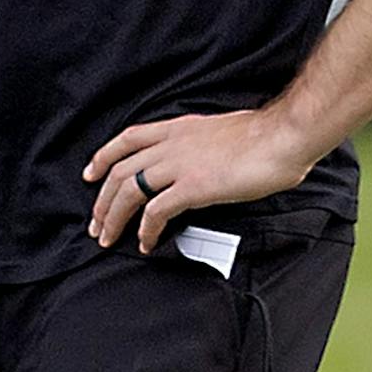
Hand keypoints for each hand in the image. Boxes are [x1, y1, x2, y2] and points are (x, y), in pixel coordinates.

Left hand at [81, 109, 315, 253]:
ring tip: (109, 238)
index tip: (90, 175)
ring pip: (129, 190)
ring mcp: (179, 164)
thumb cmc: (260, 137)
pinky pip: (156, 210)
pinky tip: (146, 242)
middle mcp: (170, 144)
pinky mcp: (193, 186)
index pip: (127, 139)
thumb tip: (192, 161)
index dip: (103, 157)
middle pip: (120, 170)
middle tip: (96, 223)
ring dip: (114, 217)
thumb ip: (196, 144)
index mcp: (176, 129)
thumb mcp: (215, 131)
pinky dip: (146, 229)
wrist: (281, 137)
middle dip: (102, 199)